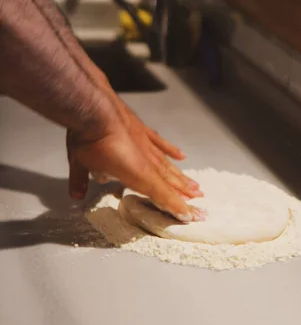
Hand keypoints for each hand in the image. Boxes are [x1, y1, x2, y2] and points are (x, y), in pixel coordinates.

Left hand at [86, 71, 202, 200]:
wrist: (94, 108)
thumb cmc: (88, 139)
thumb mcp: (80, 163)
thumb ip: (80, 180)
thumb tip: (76, 195)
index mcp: (137, 175)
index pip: (161, 195)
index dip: (175, 207)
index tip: (188, 216)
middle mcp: (147, 161)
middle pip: (170, 182)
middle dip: (184, 195)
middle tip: (199, 204)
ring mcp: (146, 144)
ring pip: (168, 165)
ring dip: (182, 178)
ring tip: (195, 187)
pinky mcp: (143, 130)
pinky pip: (161, 143)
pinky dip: (171, 150)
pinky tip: (182, 156)